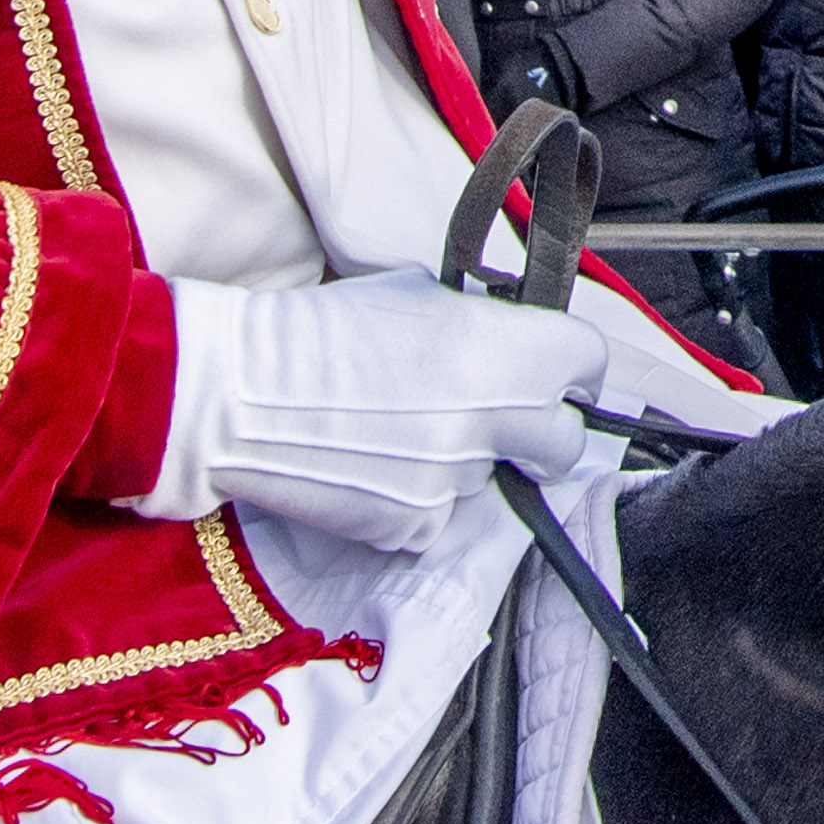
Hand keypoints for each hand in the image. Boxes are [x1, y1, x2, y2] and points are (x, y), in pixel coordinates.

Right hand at [159, 270, 603, 552]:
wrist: (236, 394)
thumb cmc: (319, 330)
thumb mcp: (414, 296)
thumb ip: (478, 323)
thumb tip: (508, 340)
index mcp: (498, 347)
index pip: (587, 363)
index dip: (569, 366)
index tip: (551, 371)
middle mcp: (489, 418)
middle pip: (564, 441)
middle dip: (540, 431)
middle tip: (499, 417)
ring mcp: (454, 480)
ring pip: (491, 478)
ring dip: (464, 461)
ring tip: (398, 431)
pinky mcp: (415, 527)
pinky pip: (442, 516)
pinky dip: (418, 499)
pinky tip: (373, 466)